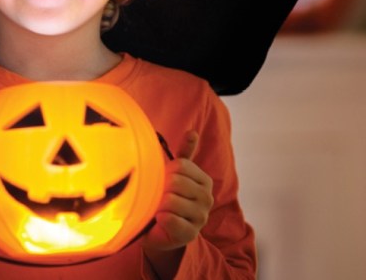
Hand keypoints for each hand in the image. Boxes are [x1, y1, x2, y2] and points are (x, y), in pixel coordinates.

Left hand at [143, 129, 214, 252]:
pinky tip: (161, 220)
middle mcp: (207, 198)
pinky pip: (169, 219)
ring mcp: (201, 217)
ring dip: (158, 205)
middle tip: (158, 197)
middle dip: (160, 189)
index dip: (165, 172)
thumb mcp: (175, 175)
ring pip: (170, 201)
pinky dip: (160, 219)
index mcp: (204, 180)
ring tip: (159, 209)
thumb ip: (184, 154)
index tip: (162, 181)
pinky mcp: (190, 234)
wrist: (160, 230)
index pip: (181, 165)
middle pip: (175, 182)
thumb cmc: (167, 198)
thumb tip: (192, 132)